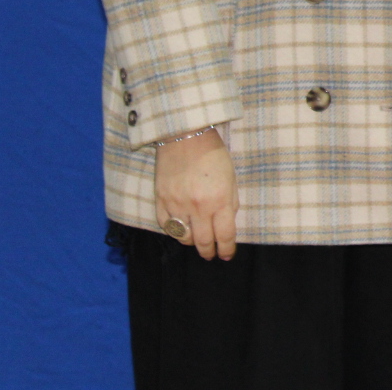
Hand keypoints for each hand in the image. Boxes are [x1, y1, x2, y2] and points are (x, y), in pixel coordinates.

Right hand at [154, 128, 237, 259]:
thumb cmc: (213, 154)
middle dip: (209, 252)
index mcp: (220, 200)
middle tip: (211, 254)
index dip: (227, 249)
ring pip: (183, 237)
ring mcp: (177, 205)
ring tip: (197, 241)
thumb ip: (230, 203)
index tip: (227, 255)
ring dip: (192, 243)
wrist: (185, 136)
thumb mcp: (231, 178)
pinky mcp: (160, 200)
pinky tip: (180, 230)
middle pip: (203, 242)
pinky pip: (166, 226)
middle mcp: (198, 207)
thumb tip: (226, 224)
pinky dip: (174, 231)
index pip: (225, 235)